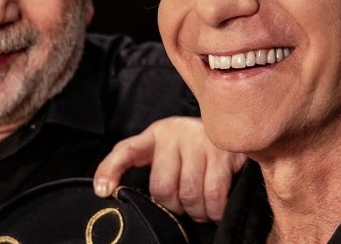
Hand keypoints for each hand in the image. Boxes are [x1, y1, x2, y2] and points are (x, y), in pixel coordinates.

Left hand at [93, 116, 246, 222]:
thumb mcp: (170, 152)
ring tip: (200, 208)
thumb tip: (119, 195)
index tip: (103, 191)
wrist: (237, 127)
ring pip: (188, 195)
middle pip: (162, 187)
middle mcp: (175, 134)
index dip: (110, 170)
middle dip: (173, 205)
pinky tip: (214, 209)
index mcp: (156, 135)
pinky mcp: (224, 153)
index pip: (126, 151)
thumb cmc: (197, 151)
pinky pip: (213, 196)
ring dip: (196, 211)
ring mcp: (200, 141)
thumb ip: (153, 170)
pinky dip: (213, 211)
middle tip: (183, 205)